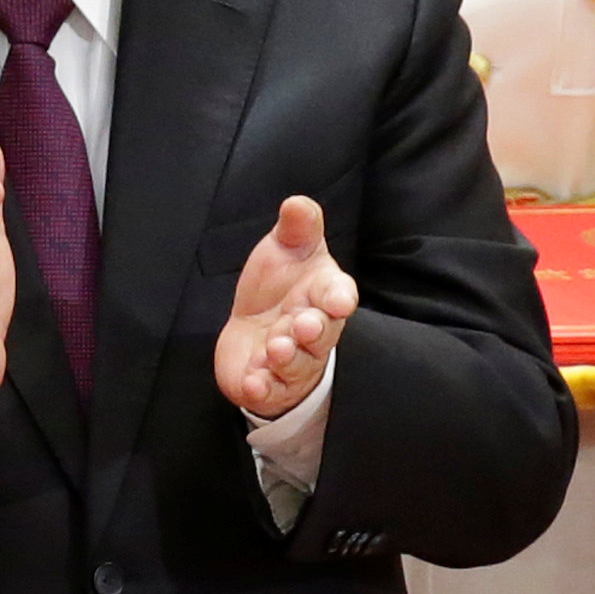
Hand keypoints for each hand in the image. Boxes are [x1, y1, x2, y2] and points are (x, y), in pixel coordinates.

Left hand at [215, 196, 359, 419]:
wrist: (254, 330)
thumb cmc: (278, 287)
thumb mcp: (286, 249)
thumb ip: (297, 228)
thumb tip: (297, 202)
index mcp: (324, 295)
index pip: (340, 295)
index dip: (339, 298)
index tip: (338, 300)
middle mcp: (315, 331)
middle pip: (323, 334)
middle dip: (315, 330)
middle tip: (303, 324)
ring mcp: (294, 361)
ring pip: (298, 363)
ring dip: (289, 357)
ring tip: (276, 348)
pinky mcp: (270, 384)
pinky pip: (271, 391)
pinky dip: (264, 388)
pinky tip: (255, 382)